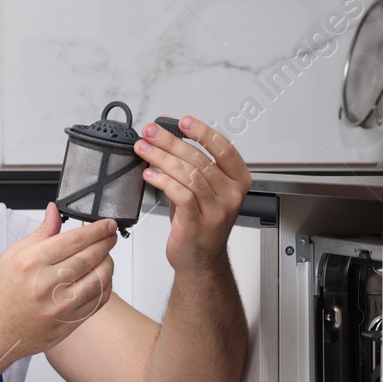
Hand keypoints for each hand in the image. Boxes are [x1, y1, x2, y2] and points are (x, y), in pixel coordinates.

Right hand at [0, 202, 117, 358]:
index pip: (75, 239)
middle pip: (91, 256)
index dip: (98, 229)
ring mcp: (60, 307)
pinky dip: (105, 285)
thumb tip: (55, 211)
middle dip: (106, 242)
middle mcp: (46, 284)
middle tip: (109, 237)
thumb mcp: (12, 257)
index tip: (107, 225)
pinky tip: (100, 278)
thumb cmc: (0, 297)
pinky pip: (99, 300)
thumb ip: (40, 234)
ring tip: (104, 256)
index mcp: (31, 263)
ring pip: (101, 278)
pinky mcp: (69, 323)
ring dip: (108, 263)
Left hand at [133, 115, 250, 273]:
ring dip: (162, 158)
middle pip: (200, 159)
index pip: (224, 148)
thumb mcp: (201, 190)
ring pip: (189, 174)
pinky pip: (180, 194)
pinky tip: (149, 174)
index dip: (203, 132)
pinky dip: (162, 181)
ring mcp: (217, 210)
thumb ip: (188, 164)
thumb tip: (167, 132)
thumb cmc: (199, 223)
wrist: (200, 261)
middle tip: (151, 131)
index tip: (182, 120)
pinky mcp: (198, 222)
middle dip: (171, 141)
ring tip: (144, 149)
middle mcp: (231, 194)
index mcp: (238, 181)